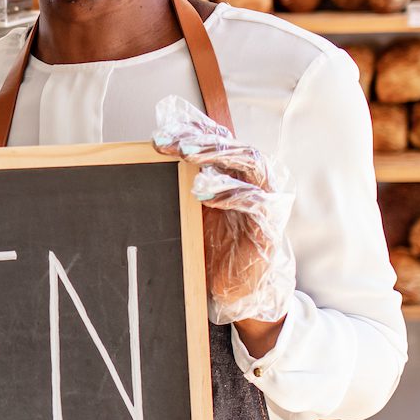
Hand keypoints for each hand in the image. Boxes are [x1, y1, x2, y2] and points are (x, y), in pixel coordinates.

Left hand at [151, 96, 295, 325]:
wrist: (234, 289)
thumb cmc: (212, 245)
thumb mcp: (189, 211)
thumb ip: (178, 182)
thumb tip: (150, 153)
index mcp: (232, 172)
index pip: (217, 139)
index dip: (192, 130)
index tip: (161, 135)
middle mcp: (252, 180)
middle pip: (235, 146)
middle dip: (204, 140)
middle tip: (176, 144)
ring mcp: (264, 200)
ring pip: (251, 165)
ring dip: (219, 158)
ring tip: (190, 159)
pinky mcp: (269, 226)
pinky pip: (257, 202)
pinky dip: (233, 194)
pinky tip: (207, 194)